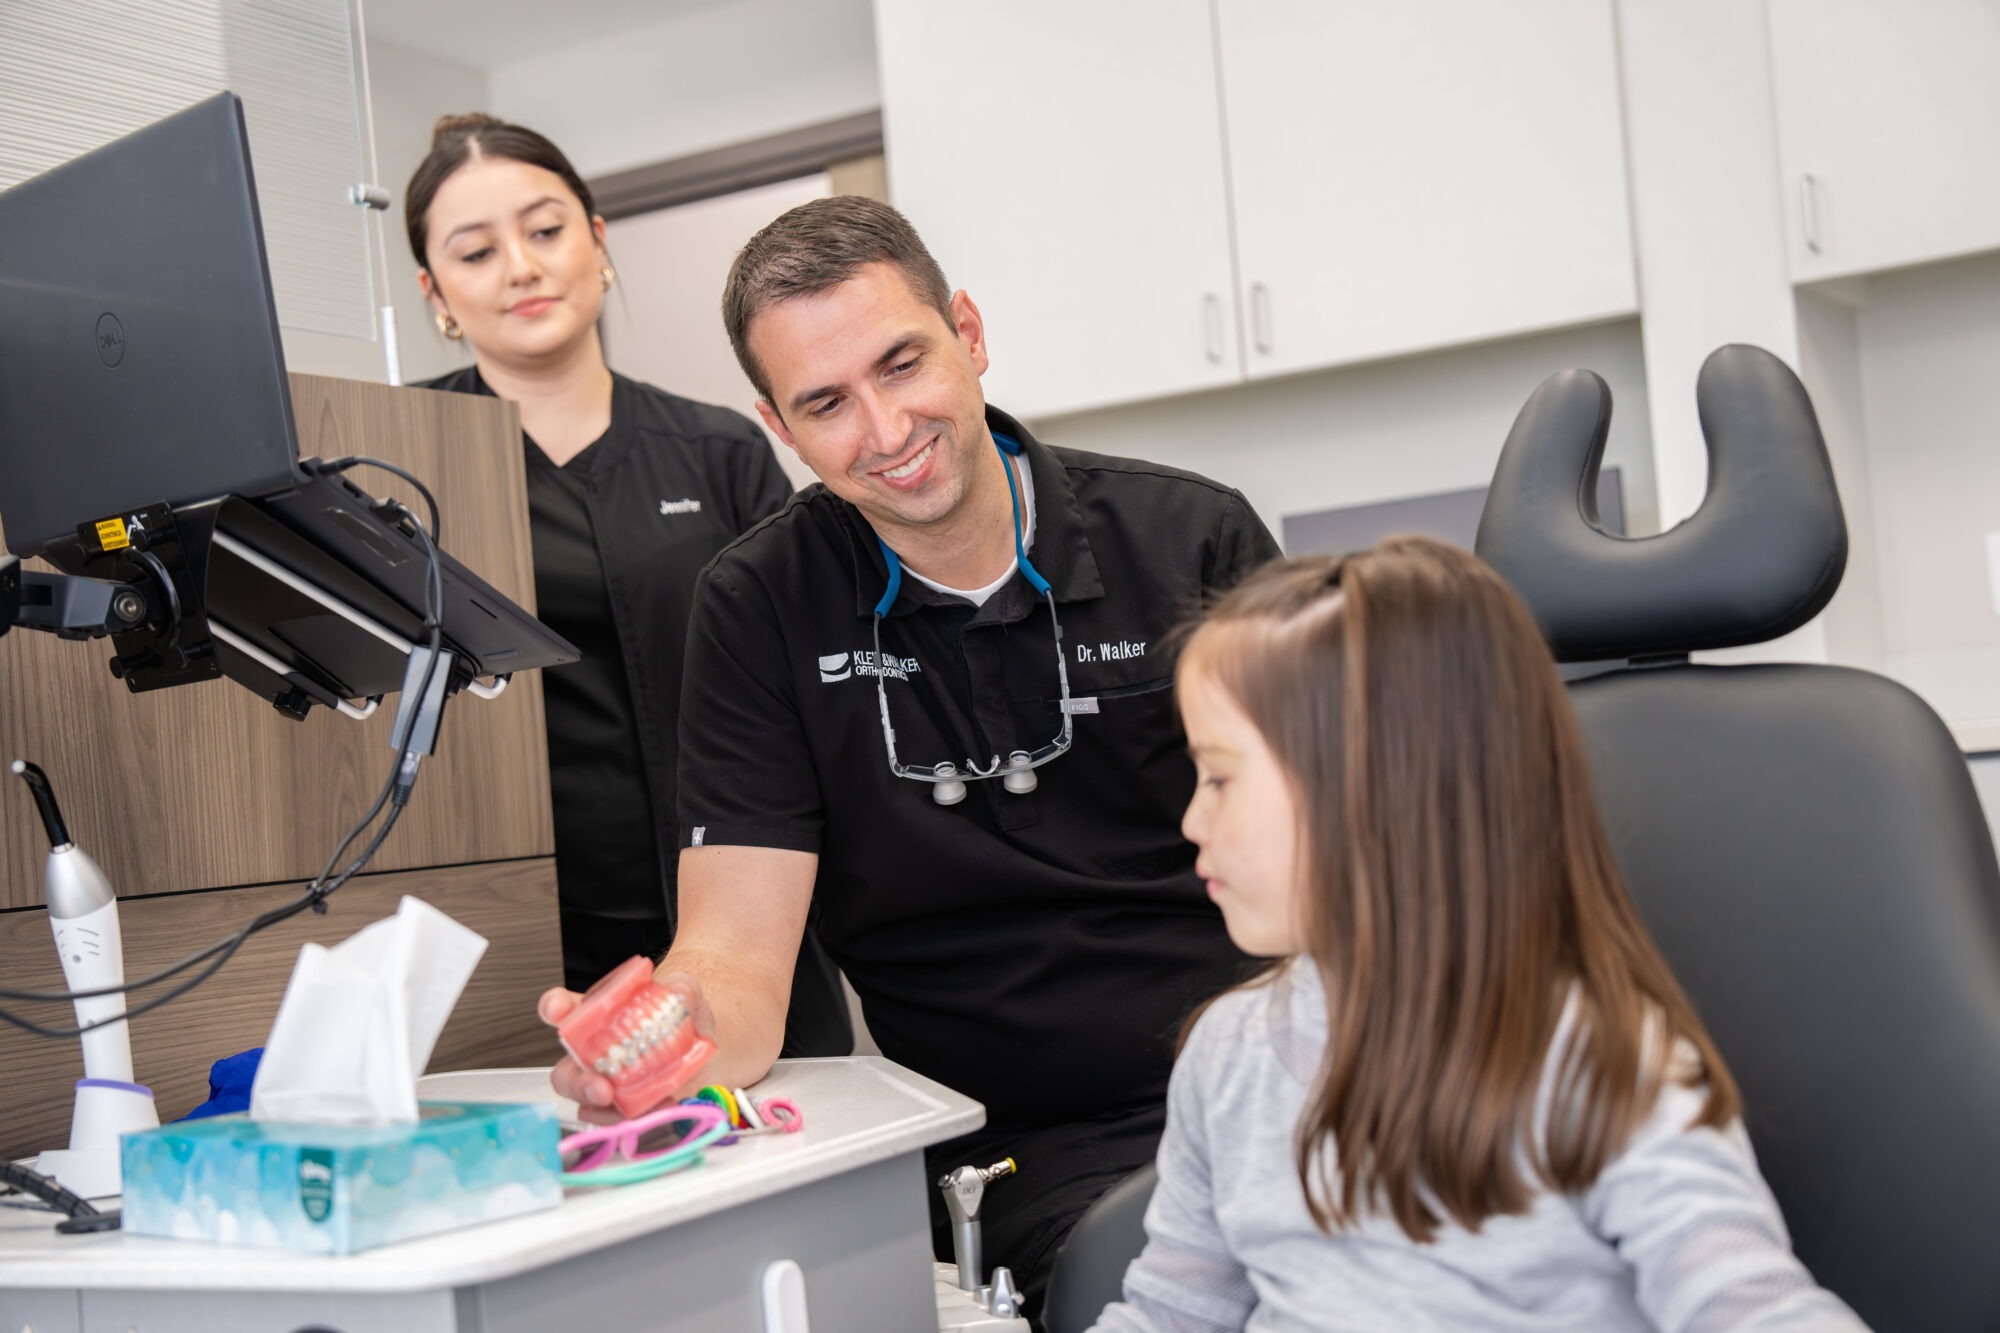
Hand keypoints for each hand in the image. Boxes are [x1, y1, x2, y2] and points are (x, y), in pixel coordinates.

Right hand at [538, 968, 717, 1124]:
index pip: (567, 1010)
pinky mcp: (629, 1110)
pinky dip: (639, 1118)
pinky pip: (621, 1121)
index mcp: (601, 1018)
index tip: (557, 1010)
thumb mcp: (686, 994)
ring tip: (627, 1104)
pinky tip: (664, 1104)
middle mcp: (597, 1055)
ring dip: (605, 1109)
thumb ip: (680, 987)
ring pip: (587, 1105)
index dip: (555, 1007)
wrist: (710, 1053)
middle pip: (565, 1074)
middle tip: (601, 1088)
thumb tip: (675, 993)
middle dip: (577, 1083)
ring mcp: (610, 1086)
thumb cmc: (685, 1019)